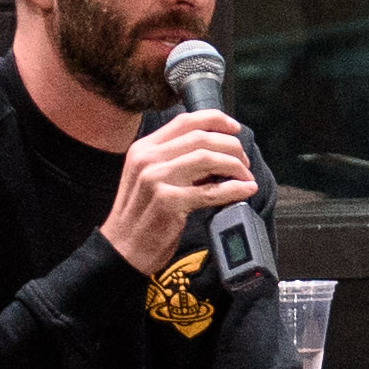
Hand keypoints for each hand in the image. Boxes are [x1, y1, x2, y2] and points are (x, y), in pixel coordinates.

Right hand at [100, 108, 262, 278]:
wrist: (122, 248)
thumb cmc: (140, 215)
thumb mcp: (147, 177)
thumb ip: (173, 159)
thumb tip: (214, 152)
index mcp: (143, 148)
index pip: (185, 121)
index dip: (215, 120)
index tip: (234, 128)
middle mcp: (148, 159)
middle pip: (201, 138)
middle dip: (230, 146)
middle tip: (243, 160)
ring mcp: (157, 179)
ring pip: (207, 158)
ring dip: (234, 166)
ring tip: (245, 176)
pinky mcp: (169, 202)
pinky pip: (211, 191)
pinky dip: (234, 189)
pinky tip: (246, 190)